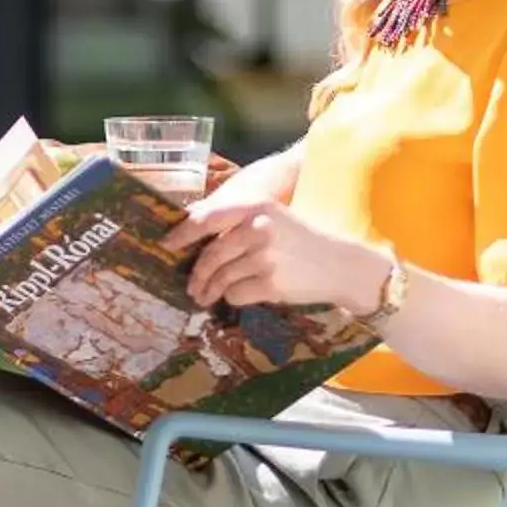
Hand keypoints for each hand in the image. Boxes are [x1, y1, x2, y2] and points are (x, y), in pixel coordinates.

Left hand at [161, 195, 390, 312]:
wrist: (340, 264)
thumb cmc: (299, 242)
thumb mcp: (271, 219)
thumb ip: (237, 223)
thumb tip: (190, 229)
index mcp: (256, 207)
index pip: (208, 218)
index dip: (182, 233)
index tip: (166, 244)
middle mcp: (259, 229)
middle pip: (211, 255)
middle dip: (197, 275)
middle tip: (192, 288)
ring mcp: (265, 257)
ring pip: (221, 278)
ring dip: (210, 291)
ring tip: (206, 297)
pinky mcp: (271, 283)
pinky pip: (236, 294)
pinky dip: (234, 298)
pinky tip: (245, 295)